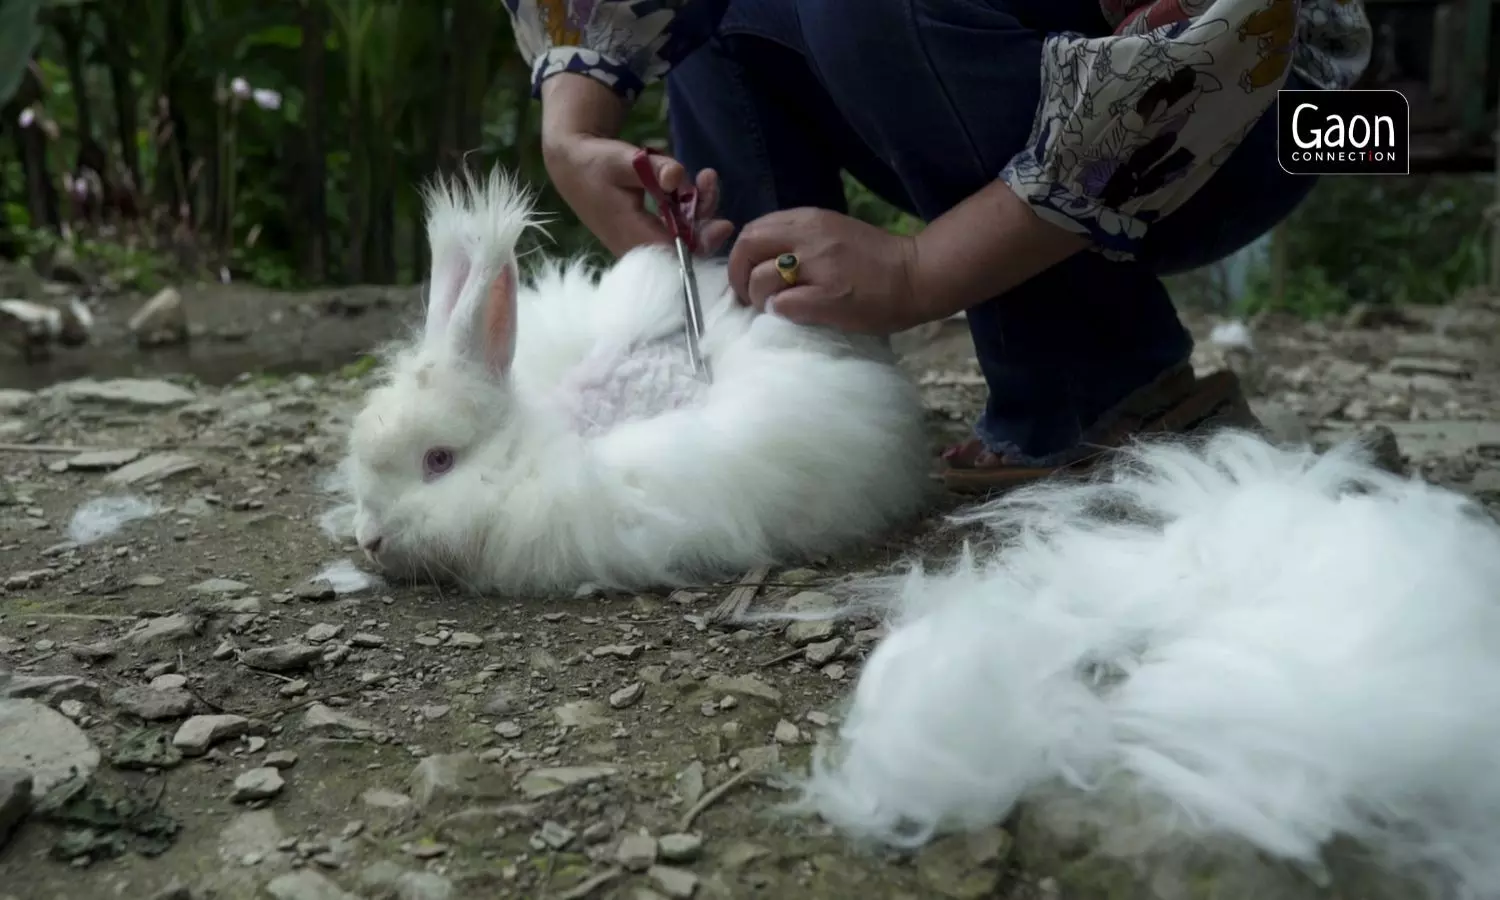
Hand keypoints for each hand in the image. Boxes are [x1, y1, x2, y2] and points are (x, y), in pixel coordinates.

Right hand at [540, 75, 732, 257]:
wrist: (573, 167)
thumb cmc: (597, 164)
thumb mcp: (624, 160)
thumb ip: (653, 168)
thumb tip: (677, 176)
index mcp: (634, 237)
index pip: (678, 253)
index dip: (705, 241)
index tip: (724, 223)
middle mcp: (640, 247)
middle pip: (686, 246)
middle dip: (705, 215)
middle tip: (709, 180)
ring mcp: (643, 243)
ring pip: (683, 235)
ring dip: (698, 207)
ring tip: (705, 176)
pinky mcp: (646, 234)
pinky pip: (675, 228)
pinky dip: (686, 208)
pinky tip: (686, 185)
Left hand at [726, 208, 928, 334]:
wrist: (917, 275)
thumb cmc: (875, 261)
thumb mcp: (831, 235)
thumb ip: (798, 240)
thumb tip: (762, 261)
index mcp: (809, 220)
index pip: (753, 229)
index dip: (742, 256)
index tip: (748, 275)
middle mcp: (810, 236)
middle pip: (748, 246)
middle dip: (738, 275)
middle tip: (748, 297)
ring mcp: (820, 266)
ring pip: (761, 277)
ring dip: (758, 298)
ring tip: (772, 309)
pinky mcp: (829, 297)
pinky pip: (783, 305)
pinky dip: (779, 312)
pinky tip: (793, 316)